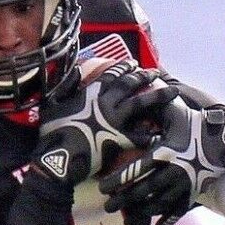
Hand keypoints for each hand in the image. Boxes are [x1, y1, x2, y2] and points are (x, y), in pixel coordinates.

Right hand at [32, 62, 152, 186]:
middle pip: (131, 84)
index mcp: (91, 93)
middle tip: (156, 73)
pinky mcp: (119, 140)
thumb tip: (75, 72)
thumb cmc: (52, 134)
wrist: (57, 160)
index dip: (124, 67)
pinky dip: (150, 136)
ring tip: (172, 92)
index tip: (133, 64)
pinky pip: (140, 137)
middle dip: (144, 76)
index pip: (112, 75)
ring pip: (142, 104)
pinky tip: (161, 135)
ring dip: (158, 96)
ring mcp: (115, 121)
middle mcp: (106, 103)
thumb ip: (66, 88)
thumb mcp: (53, 105)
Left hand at [100, 103, 224, 224]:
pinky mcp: (193, 194)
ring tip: (126, 216)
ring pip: (157, 204)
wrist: (224, 140)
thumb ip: (153, 103)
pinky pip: (178, 211)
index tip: (103, 187)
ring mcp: (183, 185)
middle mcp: (173, 172)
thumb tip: (134, 89)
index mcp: (164, 152)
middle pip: (142, 191)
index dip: (117, 180)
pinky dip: (167, 219)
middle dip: (122, 201)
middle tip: (107, 206)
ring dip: (139, 212)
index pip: (135, 170)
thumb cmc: (194, 123)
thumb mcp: (174, 111)